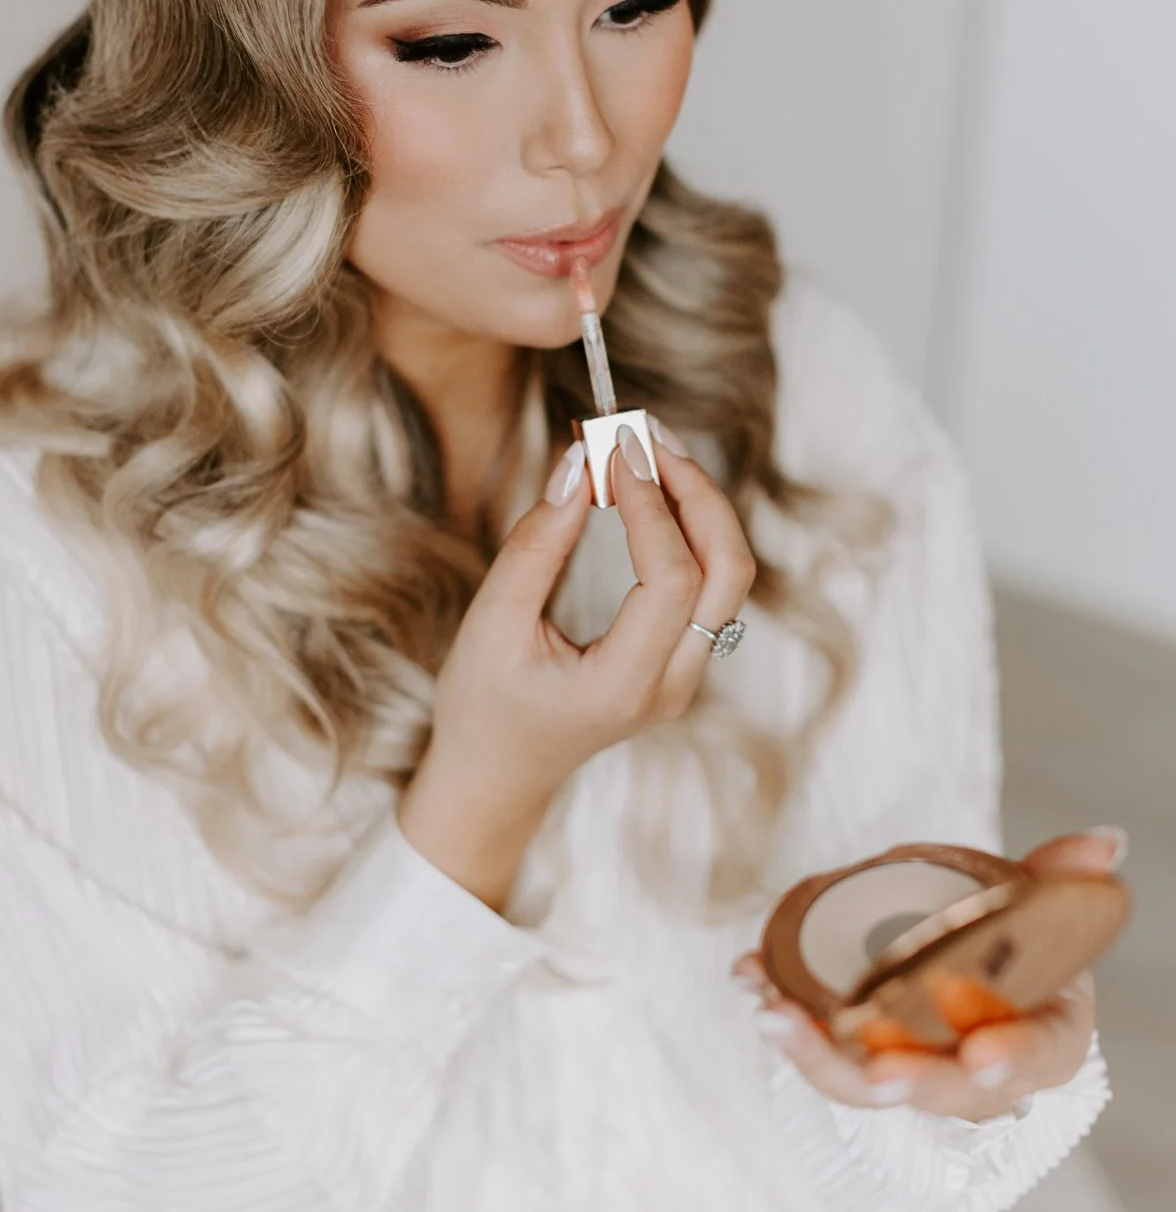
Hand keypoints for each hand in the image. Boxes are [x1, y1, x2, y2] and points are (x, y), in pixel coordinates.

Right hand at [399, 423, 756, 904]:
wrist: (496, 778)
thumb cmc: (481, 708)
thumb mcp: (490, 624)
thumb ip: (535, 546)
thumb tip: (578, 463)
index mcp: (626, 685)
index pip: (673, 578)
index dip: (650, 502)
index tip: (611, 445)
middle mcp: (673, 685)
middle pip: (729, 570)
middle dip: (695, 489)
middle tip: (643, 432)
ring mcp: (686, 677)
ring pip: (730, 574)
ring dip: (696, 502)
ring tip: (645, 446)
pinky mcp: (681, 659)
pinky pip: (708, 582)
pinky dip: (686, 525)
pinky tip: (646, 486)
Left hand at [731, 828, 1123, 1120]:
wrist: (976, 968)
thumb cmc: (1018, 947)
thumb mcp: (1045, 910)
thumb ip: (1061, 877)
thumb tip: (1104, 841)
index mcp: (1044, 1040)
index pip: (1033, 1056)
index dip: (1008, 1056)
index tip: (979, 1052)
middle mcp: (981, 1074)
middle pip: (942, 1088)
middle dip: (902, 1077)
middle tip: (869, 1063)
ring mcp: (917, 1072)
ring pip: (868, 1081)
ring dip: (817, 1052)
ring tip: (774, 1011)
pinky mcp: (862, 1057)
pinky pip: (823, 1050)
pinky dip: (786, 1017)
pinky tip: (752, 977)